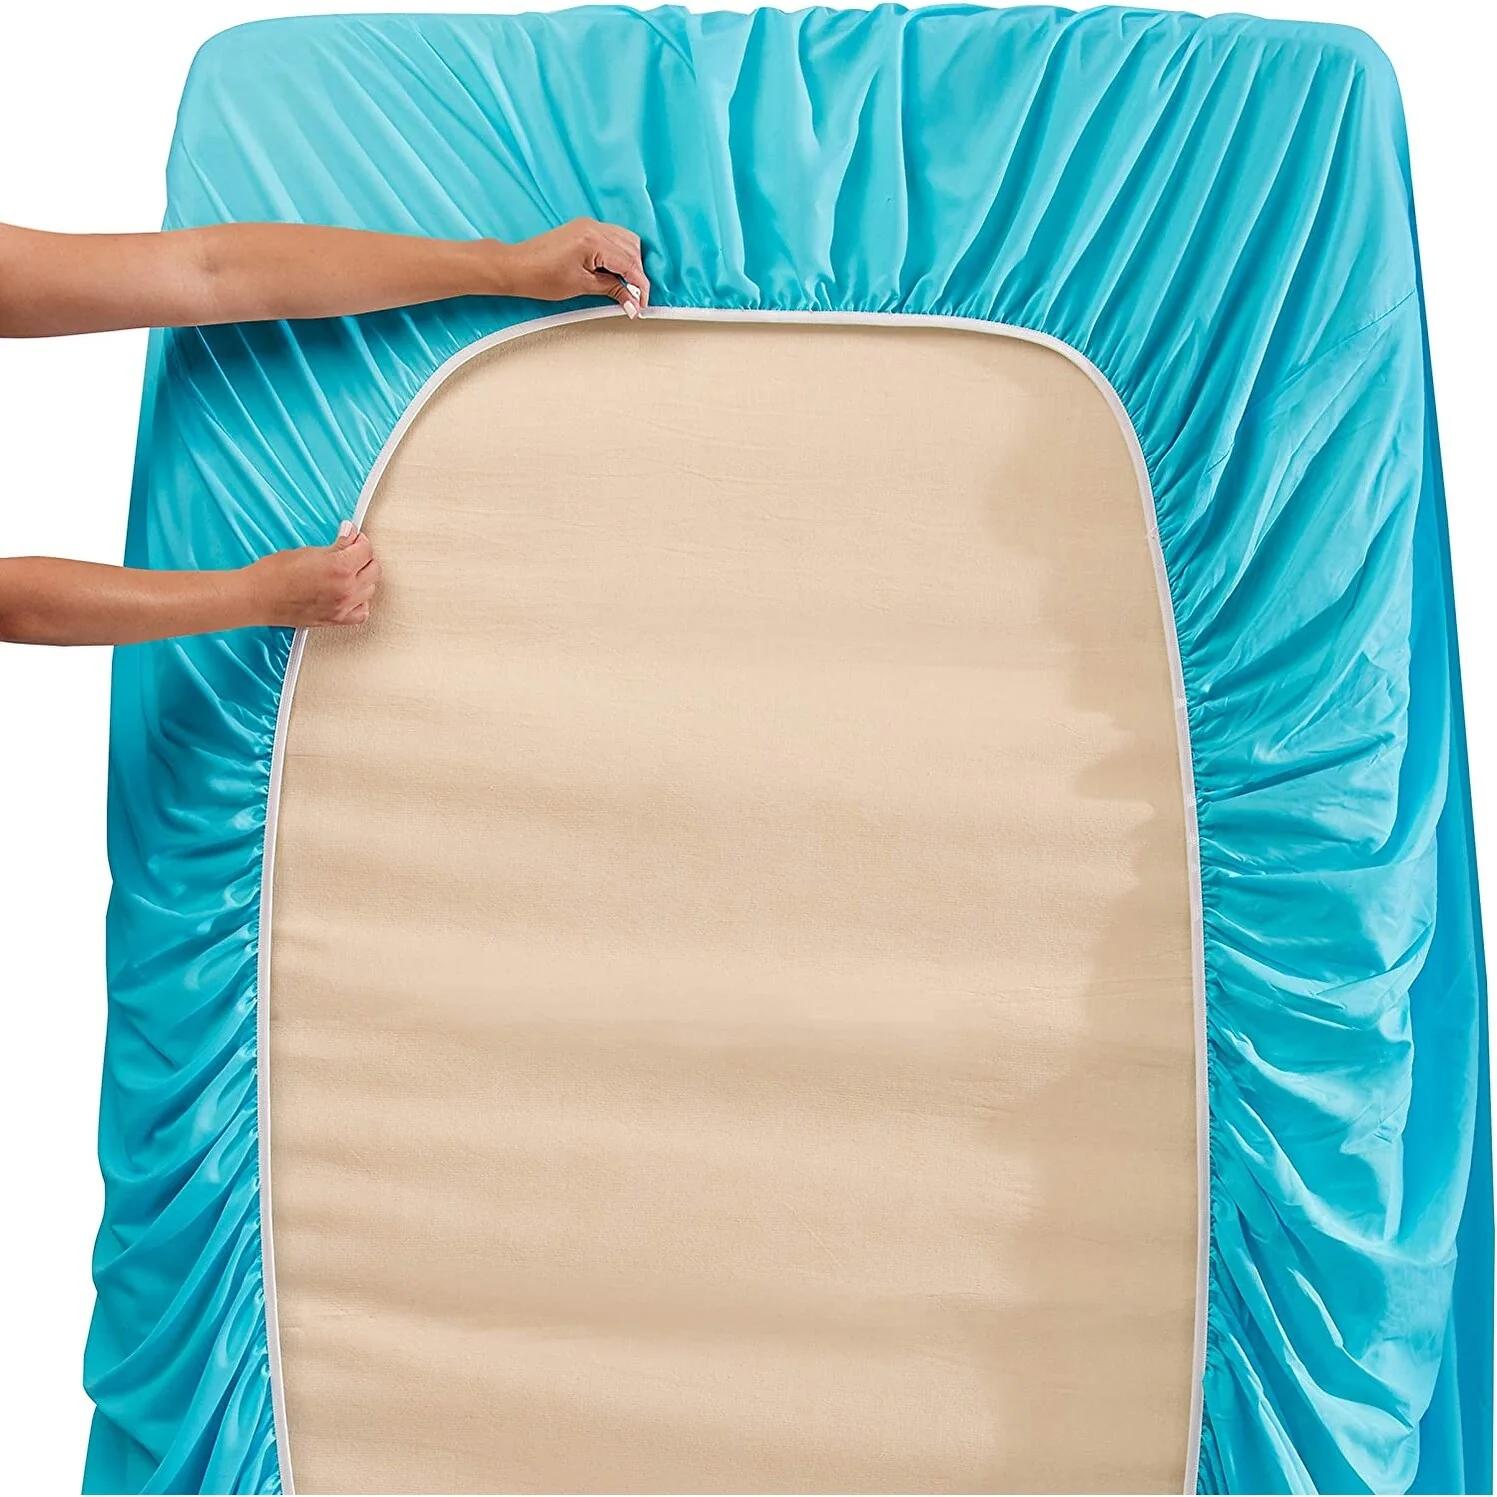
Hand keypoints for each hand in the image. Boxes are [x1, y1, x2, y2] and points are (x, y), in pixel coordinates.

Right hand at [245, 521, 380, 627]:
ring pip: (370, 590)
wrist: (258, 597)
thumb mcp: (308, 551)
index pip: (366, 550)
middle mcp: (346, 590)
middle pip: (374, 569)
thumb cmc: (274, 574)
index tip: (353, 537)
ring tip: (350, 571)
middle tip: (352, 551)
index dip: (360, 540)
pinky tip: (351, 594)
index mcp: (340, 568)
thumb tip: (350, 535)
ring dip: (364, 578)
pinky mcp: (336, 620)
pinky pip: (362, 612)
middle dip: (365, 557)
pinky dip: (361, 602)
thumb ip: (336, 545)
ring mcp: (343, 607)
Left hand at [491, 219, 650, 316]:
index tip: (641, 304)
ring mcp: (589, 224)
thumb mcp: (582, 286)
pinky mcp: (584, 228)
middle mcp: (594, 227)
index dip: (639, 286)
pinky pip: (613, 237)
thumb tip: (632, 301)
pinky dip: (620, 254)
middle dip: (637, 275)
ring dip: (631, 263)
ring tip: (625, 286)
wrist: (517, 266)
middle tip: (634, 298)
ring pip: (626, 241)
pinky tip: (615, 272)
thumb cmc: (541, 277)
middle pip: (632, 249)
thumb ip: (612, 289)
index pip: (630, 263)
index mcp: (593, 240)